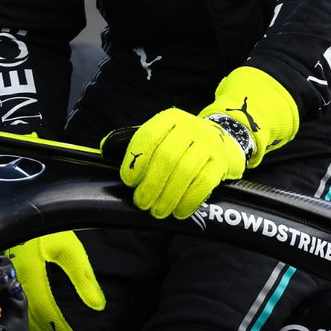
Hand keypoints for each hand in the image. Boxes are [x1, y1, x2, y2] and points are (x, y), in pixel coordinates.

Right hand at [6, 231, 104, 330]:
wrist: (17, 210)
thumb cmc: (44, 223)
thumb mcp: (68, 247)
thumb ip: (83, 278)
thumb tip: (98, 306)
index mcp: (30, 274)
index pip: (47, 313)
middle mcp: (14, 282)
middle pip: (31, 323)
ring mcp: (4, 283)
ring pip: (19, 318)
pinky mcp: (2, 281)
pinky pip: (13, 309)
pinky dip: (26, 324)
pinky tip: (37, 330)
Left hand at [117, 66, 299, 219]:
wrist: (227, 138)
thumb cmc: (185, 142)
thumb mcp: (163, 134)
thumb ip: (136, 143)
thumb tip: (103, 149)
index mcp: (170, 119)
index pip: (148, 137)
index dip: (136, 161)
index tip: (129, 181)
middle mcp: (190, 127)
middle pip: (166, 158)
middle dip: (151, 185)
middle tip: (143, 203)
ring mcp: (208, 144)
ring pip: (185, 172)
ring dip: (168, 196)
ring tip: (159, 211)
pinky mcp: (221, 162)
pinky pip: (204, 183)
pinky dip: (190, 200)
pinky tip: (180, 211)